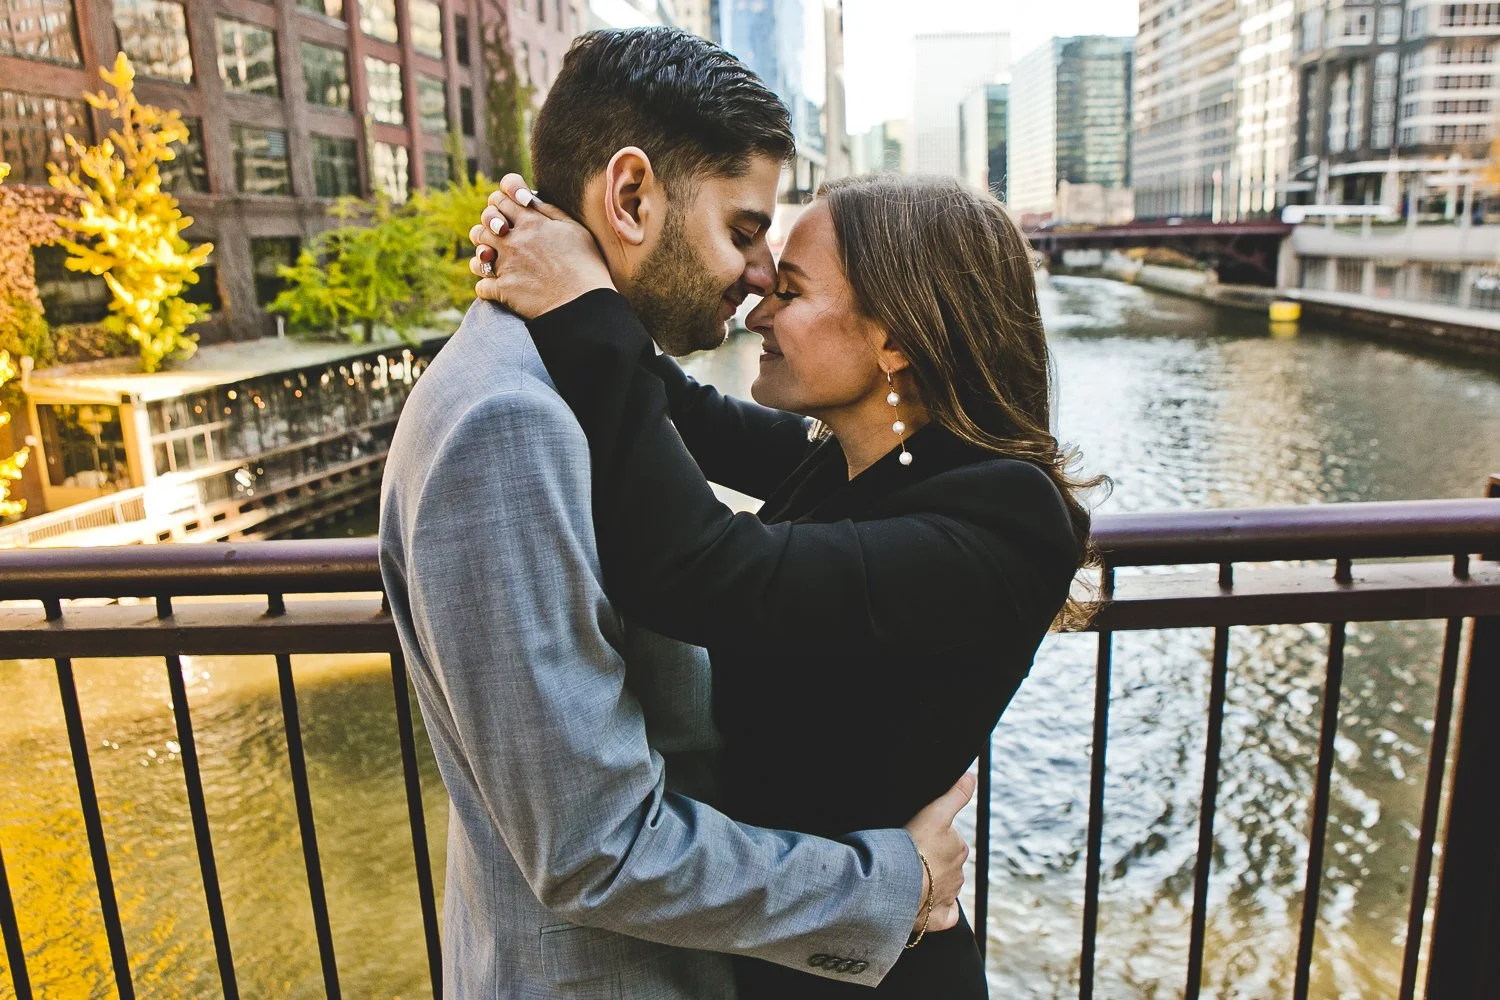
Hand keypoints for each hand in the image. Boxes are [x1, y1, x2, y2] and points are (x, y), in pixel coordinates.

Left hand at [468, 173, 615, 318]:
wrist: (584, 304)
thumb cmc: (586, 266)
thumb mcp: (575, 229)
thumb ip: (550, 211)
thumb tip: (530, 199)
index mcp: (532, 223)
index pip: (500, 199)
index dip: (500, 204)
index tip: (508, 214)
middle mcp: (514, 241)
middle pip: (483, 224)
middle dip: (488, 228)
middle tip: (498, 238)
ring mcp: (506, 265)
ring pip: (478, 254)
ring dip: (484, 256)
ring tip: (493, 261)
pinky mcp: (503, 290)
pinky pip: (481, 286)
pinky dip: (487, 288)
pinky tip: (498, 289)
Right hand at [903, 772, 975, 936]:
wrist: (899, 884)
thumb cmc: (913, 846)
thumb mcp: (934, 812)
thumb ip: (955, 794)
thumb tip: (972, 776)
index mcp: (958, 849)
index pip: (950, 841)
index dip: (933, 838)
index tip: (917, 838)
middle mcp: (958, 874)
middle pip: (947, 864)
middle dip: (933, 862)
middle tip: (910, 857)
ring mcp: (948, 897)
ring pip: (944, 888)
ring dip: (931, 884)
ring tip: (909, 879)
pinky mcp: (938, 918)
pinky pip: (944, 915)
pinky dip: (938, 912)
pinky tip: (925, 907)